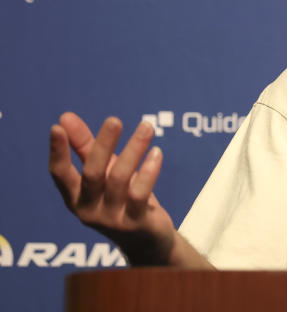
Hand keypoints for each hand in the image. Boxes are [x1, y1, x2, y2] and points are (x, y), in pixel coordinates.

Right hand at [49, 112, 175, 265]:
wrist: (148, 241)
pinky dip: (149, 171)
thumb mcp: (103, 173)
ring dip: (133, 149)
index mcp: (75, 198)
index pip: (60, 175)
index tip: (57, 127)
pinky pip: (140, 193)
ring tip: (146, 126)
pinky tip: (157, 152)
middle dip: (103, 145)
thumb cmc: (121, 199)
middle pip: (92, 174)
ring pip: (119, 179)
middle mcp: (88, 210)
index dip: (57, 152)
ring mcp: (111, 219)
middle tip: (114, 120)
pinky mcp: (135, 223)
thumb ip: (84, 146)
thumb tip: (65, 117)